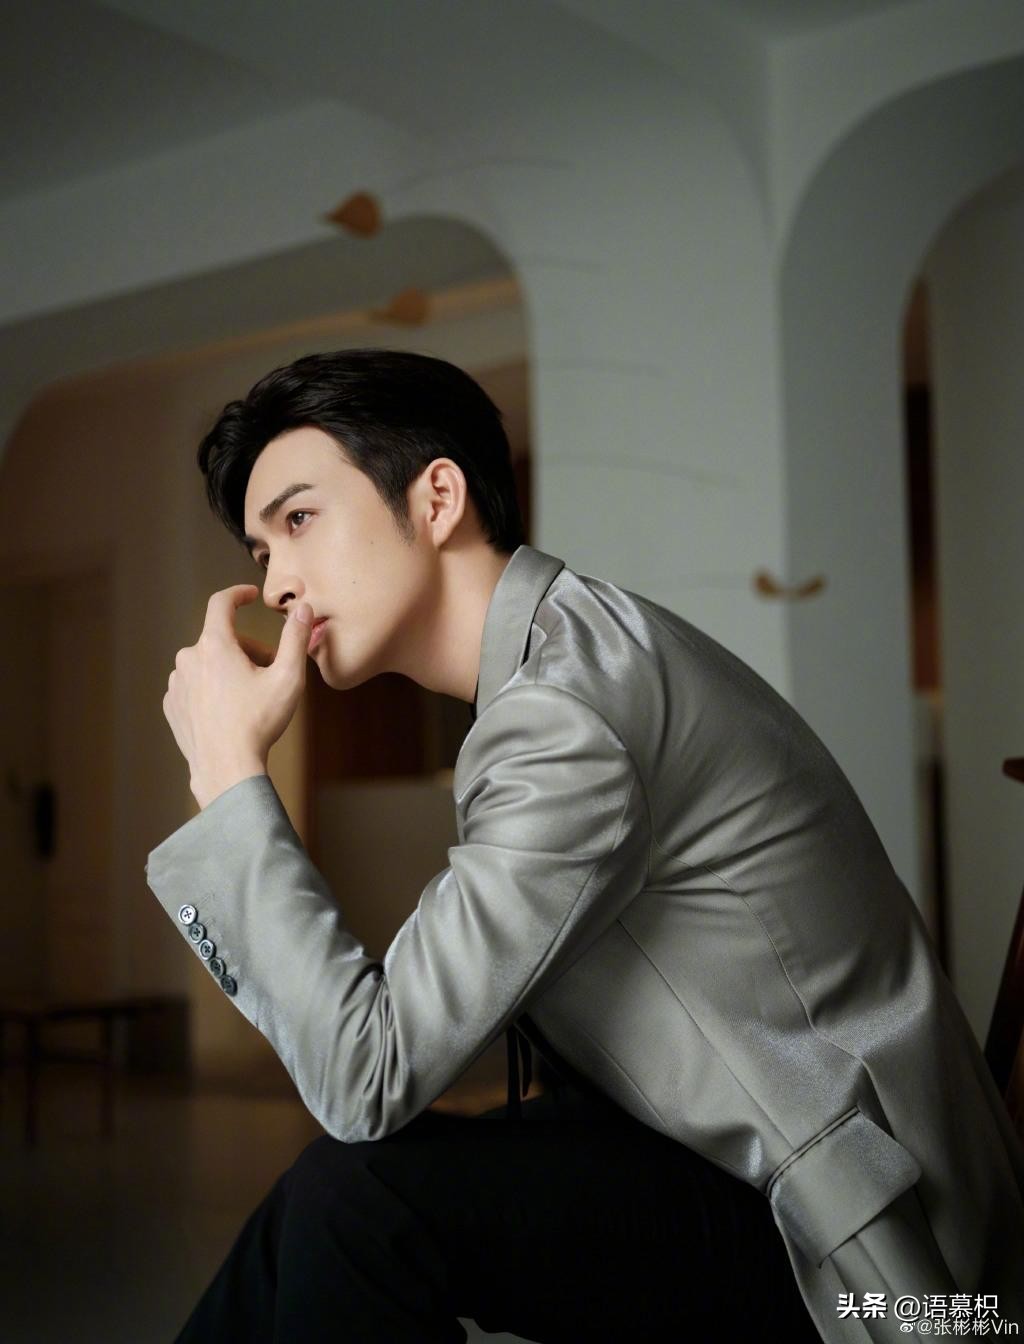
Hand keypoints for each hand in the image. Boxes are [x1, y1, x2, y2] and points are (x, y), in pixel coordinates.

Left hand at [162, 585, 312, 807]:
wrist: (227, 769)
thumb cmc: (258, 723)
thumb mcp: (287, 678)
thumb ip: (295, 638)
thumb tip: (303, 608)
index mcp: (214, 646)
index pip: (221, 603)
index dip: (238, 594)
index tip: (250, 596)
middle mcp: (188, 659)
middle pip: (220, 639)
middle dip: (247, 649)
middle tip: (269, 671)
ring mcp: (176, 684)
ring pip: (206, 663)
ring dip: (228, 670)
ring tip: (250, 697)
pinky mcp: (172, 706)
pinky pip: (194, 686)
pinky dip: (212, 689)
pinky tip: (230, 711)